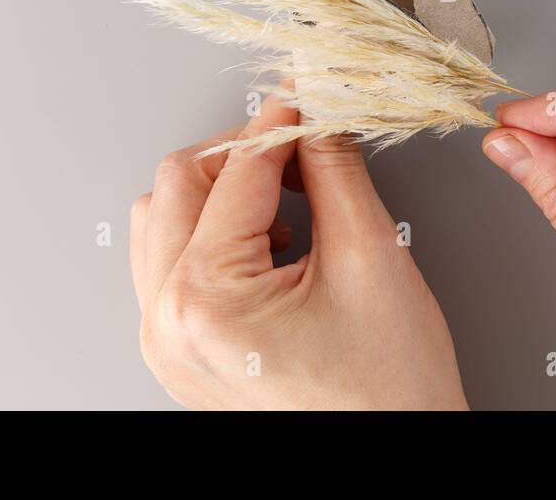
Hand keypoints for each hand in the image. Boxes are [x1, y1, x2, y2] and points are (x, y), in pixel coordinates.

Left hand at [130, 93, 466, 409]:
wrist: (392, 459)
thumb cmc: (387, 392)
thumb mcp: (371, 258)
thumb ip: (336, 168)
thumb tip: (317, 111)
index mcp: (206, 298)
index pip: (236, 170)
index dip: (282, 123)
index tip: (311, 97)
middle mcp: (166, 322)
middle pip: (178, 183)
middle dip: (245, 153)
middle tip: (306, 146)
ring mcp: (165, 341)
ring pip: (163, 219)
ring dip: (221, 193)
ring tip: (291, 204)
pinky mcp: (179, 350)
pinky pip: (169, 264)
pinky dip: (213, 235)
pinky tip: (272, 244)